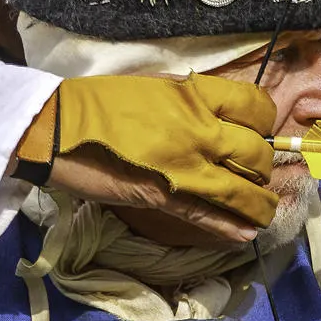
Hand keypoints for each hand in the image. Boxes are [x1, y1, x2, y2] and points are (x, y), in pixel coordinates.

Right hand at [27, 75, 277, 244]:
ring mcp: (184, 165)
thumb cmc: (99, 102)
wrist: (55, 124)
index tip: (260, 133)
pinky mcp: (163, 196)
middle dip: (262, 169)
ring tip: (263, 212)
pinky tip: (248, 234)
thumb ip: (188, 98)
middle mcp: (199, 128)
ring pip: (240, 191)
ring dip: (258, 205)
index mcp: (195, 94)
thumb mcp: (153, 85)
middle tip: (256, 175)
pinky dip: (231, 228)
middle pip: (254, 154)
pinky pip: (207, 215)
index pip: (254, 107)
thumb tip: (215, 111)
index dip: (264, 124)